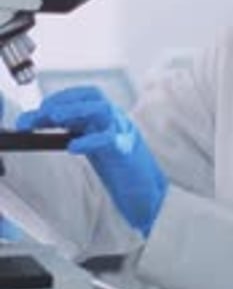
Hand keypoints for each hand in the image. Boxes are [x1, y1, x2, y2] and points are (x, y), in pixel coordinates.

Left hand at [17, 86, 167, 236]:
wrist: (147, 192)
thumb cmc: (119, 168)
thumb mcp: (92, 144)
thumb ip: (68, 132)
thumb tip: (29, 124)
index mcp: (107, 117)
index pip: (82, 96)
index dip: (57, 98)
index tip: (32, 113)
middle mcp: (116, 119)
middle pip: (92, 96)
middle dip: (64, 100)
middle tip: (41, 112)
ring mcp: (123, 132)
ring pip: (103, 110)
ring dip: (75, 110)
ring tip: (53, 117)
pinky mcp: (126, 152)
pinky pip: (109, 139)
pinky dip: (90, 140)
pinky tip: (72, 147)